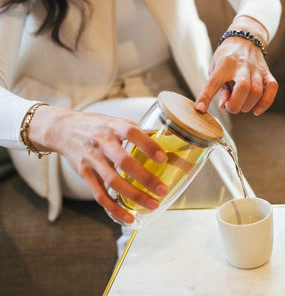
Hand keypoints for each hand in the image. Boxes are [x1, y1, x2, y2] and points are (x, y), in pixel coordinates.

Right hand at [29, 105, 168, 224]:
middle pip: (124, 162)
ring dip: (134, 196)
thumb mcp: (116, 121)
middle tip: (163, 189)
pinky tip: (128, 217)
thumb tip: (167, 139)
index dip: (148, 145)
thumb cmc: (97, 126)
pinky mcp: (84, 174)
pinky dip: (114, 208)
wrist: (64, 130)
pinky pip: (100, 195)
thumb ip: (137, 131)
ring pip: (113, 181)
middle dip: (145, 178)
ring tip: (152, 204)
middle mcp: (102, 142)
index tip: (163, 158)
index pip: (132, 133)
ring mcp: (92, 159)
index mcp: (114, 126)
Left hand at [195, 18, 277, 114]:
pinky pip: (272, 88)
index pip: (214, 82)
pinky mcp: (267, 72)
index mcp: (224, 63)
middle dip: (235, 104)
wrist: (245, 37)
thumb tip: (223, 106)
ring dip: (247, 105)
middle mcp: (242, 65)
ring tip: (240, 105)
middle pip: (243, 87)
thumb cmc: (226, 56)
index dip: (206, 97)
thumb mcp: (215, 67)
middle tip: (229, 106)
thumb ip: (217, 87)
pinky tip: (256, 110)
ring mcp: (256, 69)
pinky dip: (265, 103)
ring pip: (257, 91)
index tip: (200, 109)